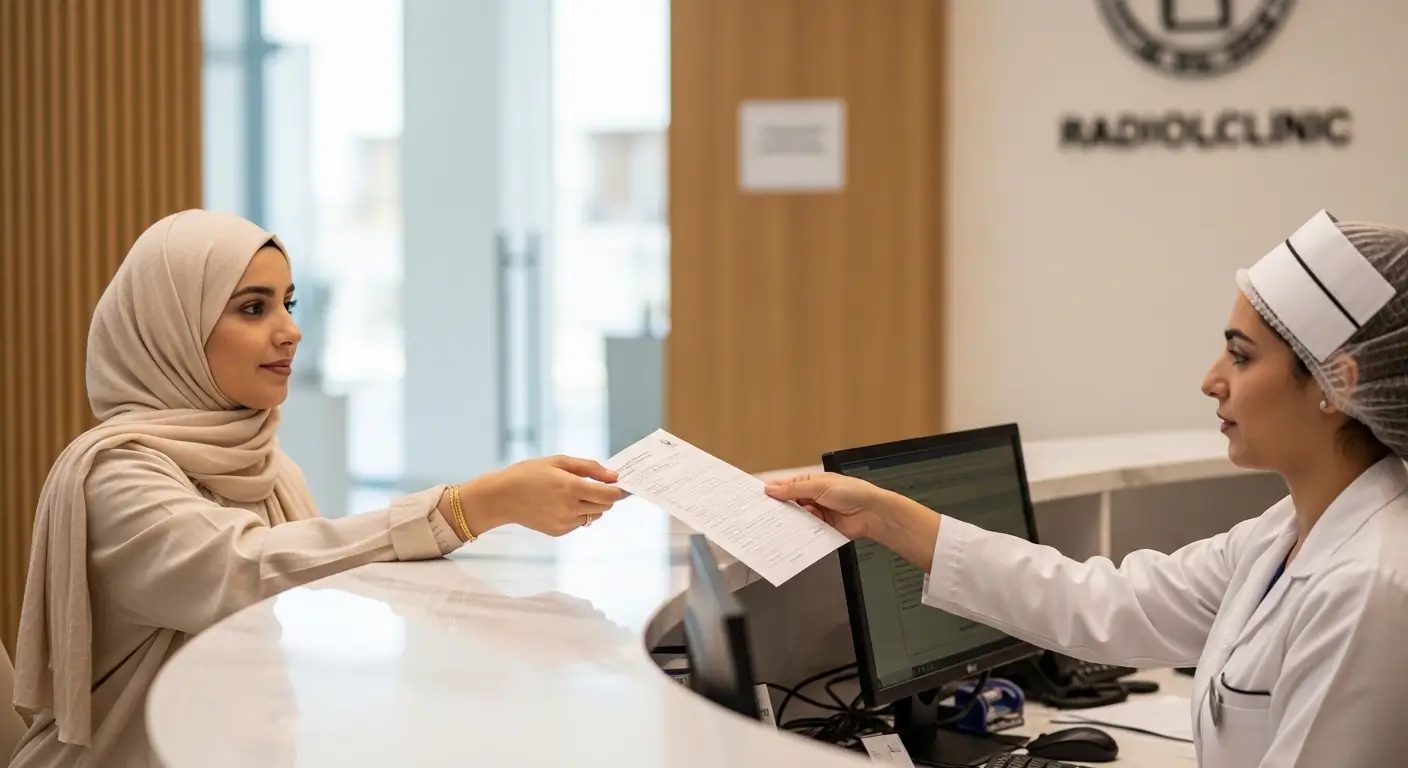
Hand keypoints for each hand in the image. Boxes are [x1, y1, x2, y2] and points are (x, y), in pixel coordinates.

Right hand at [459, 455, 626, 536]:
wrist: (501, 497)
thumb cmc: (528, 474)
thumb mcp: (558, 462)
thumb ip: (589, 468)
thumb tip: (613, 476)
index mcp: (571, 488)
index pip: (609, 495)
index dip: (619, 490)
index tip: (621, 484)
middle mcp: (570, 508)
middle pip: (605, 506)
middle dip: (607, 496)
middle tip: (598, 485)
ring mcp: (564, 522)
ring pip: (594, 515)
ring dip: (593, 505)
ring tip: (574, 493)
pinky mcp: (558, 531)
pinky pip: (579, 522)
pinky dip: (579, 513)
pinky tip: (562, 503)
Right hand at [763, 472, 891, 540]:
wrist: (872, 513)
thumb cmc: (852, 492)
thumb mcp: (819, 486)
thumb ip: (794, 489)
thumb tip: (772, 488)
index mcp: (810, 483)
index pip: (786, 486)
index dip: (773, 491)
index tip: (759, 497)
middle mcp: (812, 498)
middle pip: (789, 504)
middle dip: (780, 508)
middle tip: (765, 514)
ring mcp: (816, 514)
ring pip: (796, 518)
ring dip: (791, 520)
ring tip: (781, 523)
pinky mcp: (821, 529)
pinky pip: (806, 531)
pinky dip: (801, 531)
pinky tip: (796, 532)